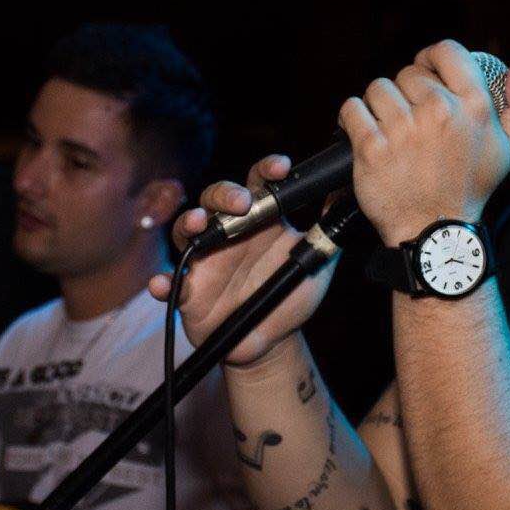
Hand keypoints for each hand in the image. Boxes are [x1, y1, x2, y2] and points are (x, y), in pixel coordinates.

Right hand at [148, 154, 338, 367]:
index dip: (266, 171)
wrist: (272, 342)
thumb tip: (348, 195)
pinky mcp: (189, 291)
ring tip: (200, 223)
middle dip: (226, 194)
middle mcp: (229, 233)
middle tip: (242, 201)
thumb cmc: (292, 295)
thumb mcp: (317, 262)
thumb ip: (328, 231)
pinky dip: (162, 283)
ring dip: (190, 222)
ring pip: (187, 230)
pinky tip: (162, 284)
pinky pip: (170, 284)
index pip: (258, 185)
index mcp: (259, 221)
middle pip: (216, 199)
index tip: (280, 167)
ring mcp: (205, 259)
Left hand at [338, 40, 509, 243]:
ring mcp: (403, 129)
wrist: (435, 230)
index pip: (446, 50)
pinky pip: (353, 109)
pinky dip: (354, 118)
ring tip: (390, 129)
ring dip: (380, 105)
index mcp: (474, 106)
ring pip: (378, 88)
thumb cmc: (470, 187)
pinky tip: (366, 133)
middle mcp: (439, 112)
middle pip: (407, 73)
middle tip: (411, 118)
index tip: (425, 73)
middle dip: (406, 91)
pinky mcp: (372, 147)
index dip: (431, 58)